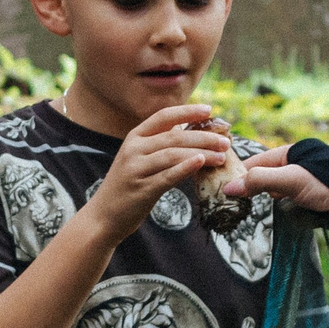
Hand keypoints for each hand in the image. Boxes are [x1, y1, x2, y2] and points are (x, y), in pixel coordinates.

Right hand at [76, 105, 235, 242]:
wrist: (102, 217)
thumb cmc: (127, 187)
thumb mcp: (139, 159)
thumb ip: (159, 145)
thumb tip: (189, 133)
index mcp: (134, 137)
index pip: (164, 116)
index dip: (187, 111)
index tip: (209, 110)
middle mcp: (133, 149)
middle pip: (174, 136)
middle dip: (203, 137)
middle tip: (226, 142)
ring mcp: (135, 169)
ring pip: (173, 154)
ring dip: (201, 152)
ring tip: (221, 157)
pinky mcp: (141, 190)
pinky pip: (167, 176)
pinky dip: (185, 168)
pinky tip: (200, 162)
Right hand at [234, 145, 328, 213]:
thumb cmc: (326, 185)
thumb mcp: (290, 180)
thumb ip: (260, 181)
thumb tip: (229, 188)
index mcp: (288, 153)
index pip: (255, 162)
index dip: (237, 174)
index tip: (220, 188)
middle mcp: (293, 164)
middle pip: (262, 175)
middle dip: (247, 187)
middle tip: (228, 203)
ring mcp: (301, 180)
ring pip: (272, 187)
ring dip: (259, 197)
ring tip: (242, 209)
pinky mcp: (308, 195)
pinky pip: (283, 197)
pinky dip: (273, 203)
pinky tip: (266, 211)